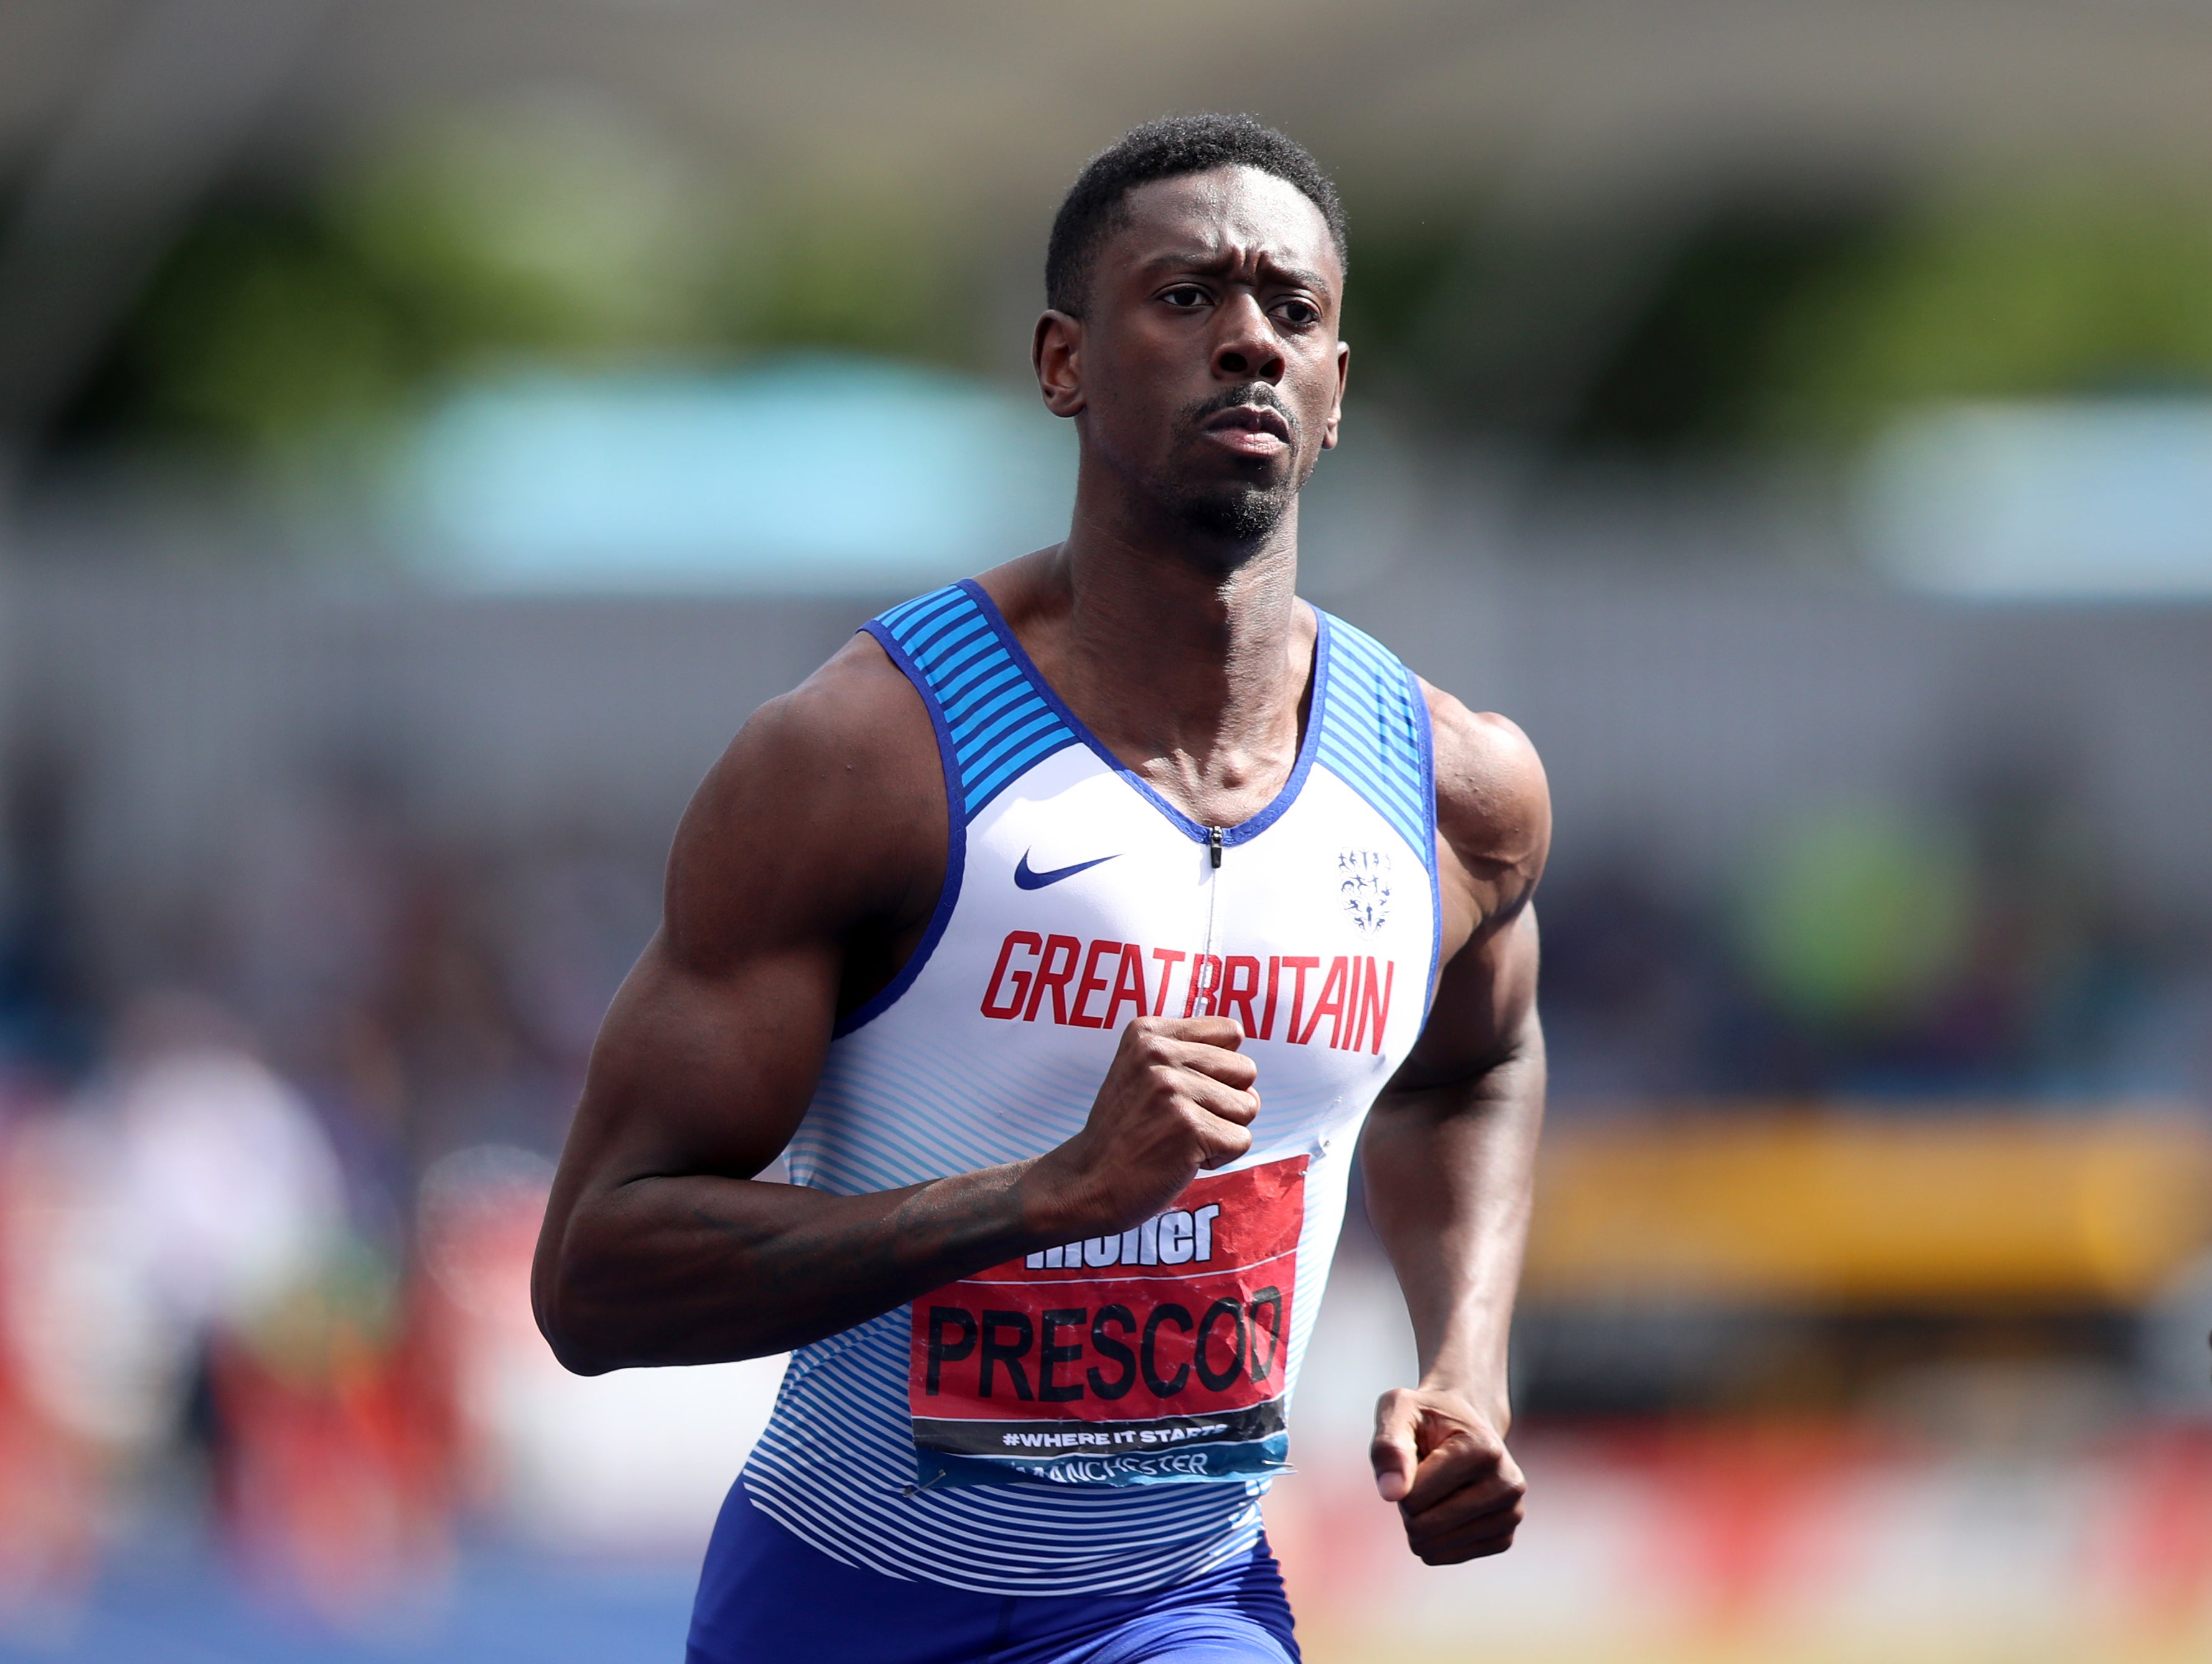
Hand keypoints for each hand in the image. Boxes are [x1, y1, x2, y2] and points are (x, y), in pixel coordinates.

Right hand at [1026, 1016, 1258, 1238]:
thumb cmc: (1125, 1131)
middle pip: (1246, 1070)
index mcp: (1148, 1032)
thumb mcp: (1141, 1071)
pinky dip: (1220, 1157)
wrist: (1087, 1183)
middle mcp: (1159, 1053)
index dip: (1221, 1067)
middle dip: (1226, 1101)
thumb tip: (1249, 1076)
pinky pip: (1242, 1140)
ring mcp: (1173, 1090)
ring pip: (1248, 1106)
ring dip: (1222, 1131)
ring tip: (1180, 1139)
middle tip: (1182, 1121)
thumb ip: (1189, 1055)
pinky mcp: (1189, 1128)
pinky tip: (1183, 1160)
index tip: (1186, 1089)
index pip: (1230, 1031)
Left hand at [1370, 1385, 1524, 1563]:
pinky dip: (1431, 1537)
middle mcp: (1508, 1484)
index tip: (1415, 1454)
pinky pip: (1442, 1557)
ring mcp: (1510, 1515)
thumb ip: (1389, 1446)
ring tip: (1436, 1488)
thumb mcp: (1399, 1410)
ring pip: (1431, 1547)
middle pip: (1423, 1527)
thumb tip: (1390, 1494)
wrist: (1467, 1422)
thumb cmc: (1427, 1416)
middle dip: (1407, 1504)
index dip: (1399, 1480)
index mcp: (1484, 1450)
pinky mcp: (1503, 1539)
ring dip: (1418, 1521)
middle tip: (1422, 1475)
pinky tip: (1446, 1507)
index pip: (1413, 1497)